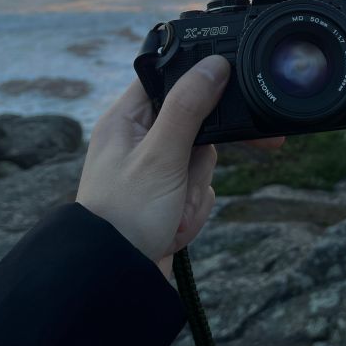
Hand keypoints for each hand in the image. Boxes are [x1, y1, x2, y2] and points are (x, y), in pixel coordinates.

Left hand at [76, 55, 282, 277]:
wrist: (117, 281)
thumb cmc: (126, 216)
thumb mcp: (162, 155)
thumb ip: (189, 106)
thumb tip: (215, 64)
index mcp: (128, 118)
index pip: (170, 78)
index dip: (198, 82)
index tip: (227, 87)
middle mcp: (142, 138)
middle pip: (197, 123)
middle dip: (198, 161)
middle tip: (184, 181)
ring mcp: (157, 167)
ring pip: (203, 159)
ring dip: (194, 190)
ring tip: (170, 213)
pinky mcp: (168, 191)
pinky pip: (199, 186)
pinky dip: (192, 208)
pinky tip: (172, 226)